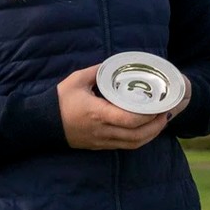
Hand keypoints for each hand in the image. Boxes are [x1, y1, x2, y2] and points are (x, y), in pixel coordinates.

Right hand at [57, 65, 171, 150]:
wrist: (42, 124)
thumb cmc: (60, 100)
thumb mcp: (78, 79)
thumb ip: (98, 70)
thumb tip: (115, 63)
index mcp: (99, 113)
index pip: (130, 120)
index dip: (149, 116)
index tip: (160, 105)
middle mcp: (103, 130)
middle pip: (137, 135)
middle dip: (156, 126)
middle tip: (167, 112)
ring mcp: (102, 140)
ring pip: (133, 144)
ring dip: (151, 135)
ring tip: (161, 121)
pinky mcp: (100, 145)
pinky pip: (125, 146)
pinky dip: (139, 140)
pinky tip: (146, 130)